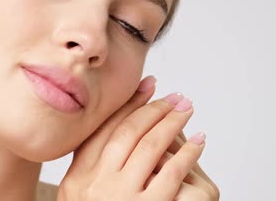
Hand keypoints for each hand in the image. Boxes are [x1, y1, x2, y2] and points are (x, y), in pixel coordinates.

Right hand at [57, 76, 218, 199]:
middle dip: (153, 108)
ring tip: (187, 110)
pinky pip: (171, 173)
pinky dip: (187, 153)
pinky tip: (198, 142)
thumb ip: (91, 167)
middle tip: (175, 96)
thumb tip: (117, 130)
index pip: (104, 130)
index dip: (128, 105)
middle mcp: (95, 185)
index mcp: (76, 179)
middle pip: (127, 133)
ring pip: (150, 146)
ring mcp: (121, 198)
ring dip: (172, 123)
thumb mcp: (81, 198)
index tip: (148, 86)